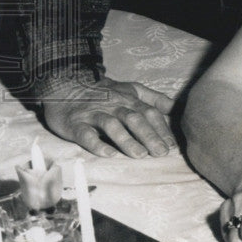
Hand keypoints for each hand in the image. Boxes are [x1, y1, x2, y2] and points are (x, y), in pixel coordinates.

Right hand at [43, 77, 175, 158]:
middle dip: (149, 136)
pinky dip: (97, 144)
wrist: (65, 86)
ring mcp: (94, 113)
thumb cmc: (104, 93)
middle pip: (134, 118)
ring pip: (112, 125)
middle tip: (161, 153)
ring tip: (140, 155)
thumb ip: (153, 98)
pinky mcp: (76, 124)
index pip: (149, 112)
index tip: (171, 145)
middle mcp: (113, 105)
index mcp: (128, 98)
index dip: (161, 128)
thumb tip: (176, 107)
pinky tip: (109, 154)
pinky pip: (86, 134)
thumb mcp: (131, 89)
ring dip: (127, 140)